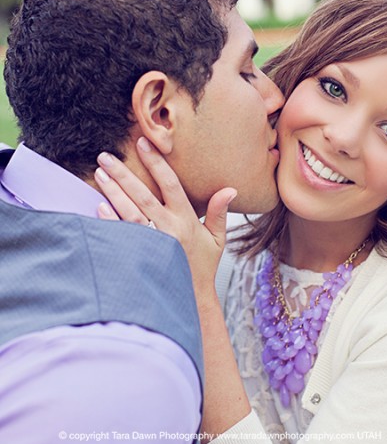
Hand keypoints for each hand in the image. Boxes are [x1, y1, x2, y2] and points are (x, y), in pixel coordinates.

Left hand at [94, 137, 236, 292]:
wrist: (190, 299)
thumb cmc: (202, 267)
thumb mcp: (217, 240)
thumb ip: (220, 213)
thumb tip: (230, 189)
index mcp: (186, 219)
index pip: (170, 184)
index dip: (156, 163)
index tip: (143, 144)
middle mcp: (168, 227)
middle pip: (142, 194)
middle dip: (123, 173)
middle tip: (106, 156)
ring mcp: (152, 242)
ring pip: (129, 211)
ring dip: (113, 191)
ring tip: (100, 174)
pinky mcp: (139, 255)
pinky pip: (121, 234)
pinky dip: (110, 220)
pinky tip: (99, 206)